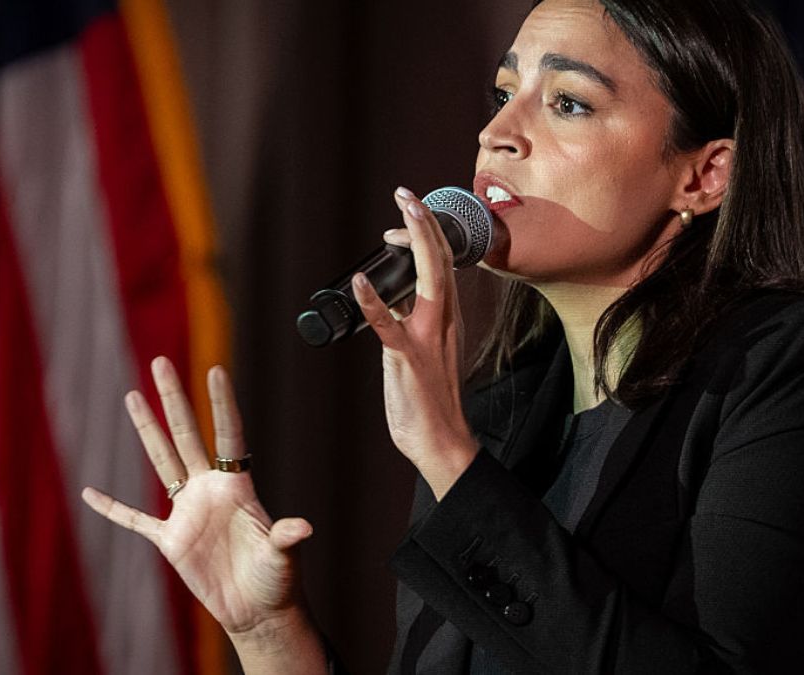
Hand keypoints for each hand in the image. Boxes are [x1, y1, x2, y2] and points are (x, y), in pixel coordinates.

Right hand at [81, 359, 322, 667]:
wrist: (257, 610)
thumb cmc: (276, 580)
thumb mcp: (283, 556)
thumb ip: (285, 538)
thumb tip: (302, 528)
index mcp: (238, 486)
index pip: (229, 435)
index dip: (222, 404)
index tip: (215, 369)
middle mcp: (209, 489)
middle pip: (187, 435)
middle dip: (174, 399)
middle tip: (160, 362)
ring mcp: (187, 512)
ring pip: (162, 461)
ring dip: (146, 430)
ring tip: (133, 395)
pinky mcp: (170, 540)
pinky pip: (135, 520)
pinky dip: (113, 508)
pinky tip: (91, 492)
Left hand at [351, 187, 478, 498]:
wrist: (441, 442)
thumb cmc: (428, 398)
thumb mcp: (418, 349)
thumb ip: (409, 320)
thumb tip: (392, 297)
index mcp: (444, 318)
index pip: (441, 264)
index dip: (426, 233)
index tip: (408, 209)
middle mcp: (443, 321)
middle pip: (440, 261)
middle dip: (425, 223)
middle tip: (407, 193)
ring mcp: (428, 338)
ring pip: (428, 281)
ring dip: (416, 244)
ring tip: (402, 213)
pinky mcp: (409, 359)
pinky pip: (390, 326)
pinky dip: (374, 302)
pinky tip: (358, 281)